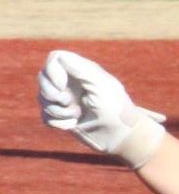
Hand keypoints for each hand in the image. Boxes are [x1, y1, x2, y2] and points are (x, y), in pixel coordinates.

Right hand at [37, 50, 165, 168]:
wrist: (121, 136)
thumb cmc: (116, 109)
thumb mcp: (101, 86)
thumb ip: (81, 69)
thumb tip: (58, 57)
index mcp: (81, 70)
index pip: (55, 58)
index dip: (52, 71)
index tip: (62, 85)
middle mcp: (71, 82)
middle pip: (43, 77)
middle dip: (51, 92)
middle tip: (69, 102)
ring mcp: (65, 99)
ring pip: (42, 98)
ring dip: (58, 110)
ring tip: (77, 115)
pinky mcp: (62, 117)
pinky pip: (45, 116)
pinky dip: (58, 122)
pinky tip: (73, 124)